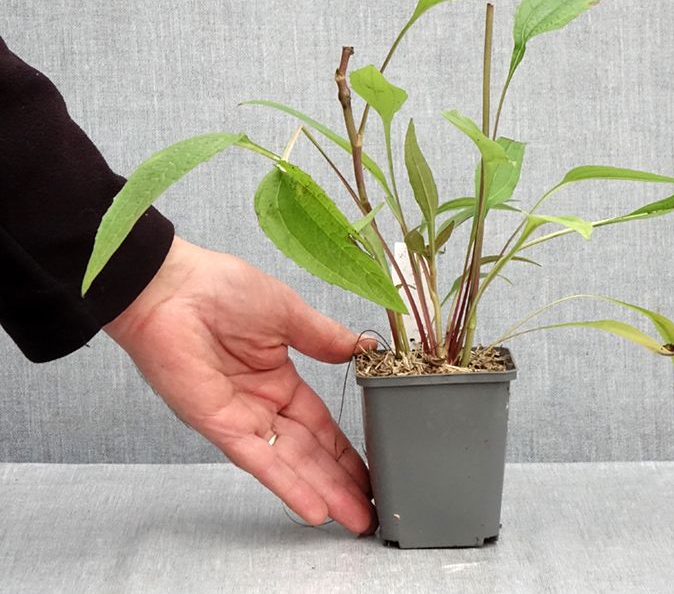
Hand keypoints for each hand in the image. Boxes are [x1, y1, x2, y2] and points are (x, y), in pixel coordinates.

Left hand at [104, 236, 376, 534]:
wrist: (170, 288)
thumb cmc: (221, 288)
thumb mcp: (289, 312)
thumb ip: (326, 338)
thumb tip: (366, 348)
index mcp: (278, 376)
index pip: (320, 422)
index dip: (345, 446)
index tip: (371, 466)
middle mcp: (261, 403)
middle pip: (310, 450)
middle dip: (341, 480)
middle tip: (370, 508)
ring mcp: (241, 417)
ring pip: (290, 461)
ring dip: (322, 490)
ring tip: (355, 517)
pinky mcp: (219, 424)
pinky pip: (259, 459)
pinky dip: (287, 483)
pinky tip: (314, 506)